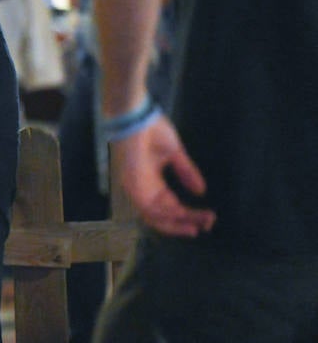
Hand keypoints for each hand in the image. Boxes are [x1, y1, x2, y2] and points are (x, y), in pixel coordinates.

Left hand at [112, 116, 215, 237]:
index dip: (188, 215)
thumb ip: (186, 172)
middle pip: (163, 216)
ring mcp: (136, 188)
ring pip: (156, 216)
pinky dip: (165, 215)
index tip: (209, 218)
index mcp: (151, 182)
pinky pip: (147, 208)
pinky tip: (183, 216)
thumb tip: (201, 191)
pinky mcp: (132, 184)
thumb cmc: (152, 130)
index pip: (170, 206)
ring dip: (178, 222)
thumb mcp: (174, 154)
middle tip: (207, 226)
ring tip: (198, 225)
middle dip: (185, 223)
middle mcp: (142, 189)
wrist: (137, 117)